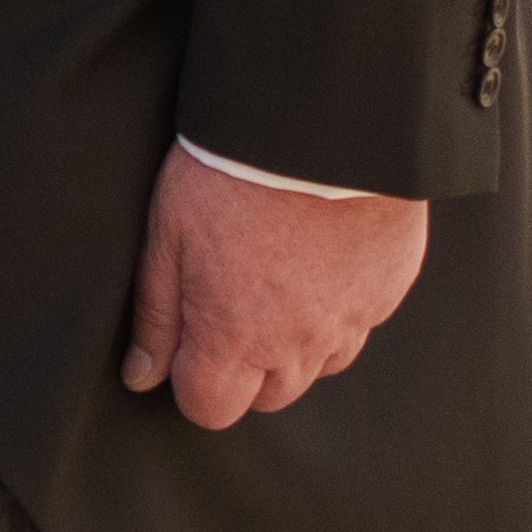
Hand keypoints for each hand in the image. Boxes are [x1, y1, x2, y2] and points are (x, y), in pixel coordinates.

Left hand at [117, 148, 425, 429]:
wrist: (321, 122)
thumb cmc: (230, 173)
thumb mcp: (168, 235)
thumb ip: (157, 315)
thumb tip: (142, 376)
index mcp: (233, 338)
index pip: (210, 409)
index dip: (195, 381)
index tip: (192, 340)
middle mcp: (297, 345)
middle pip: (269, 397)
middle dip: (247, 368)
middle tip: (235, 300)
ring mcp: (351, 320)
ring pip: (320, 365)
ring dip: (298, 341)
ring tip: (282, 276)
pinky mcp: (389, 289)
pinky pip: (362, 322)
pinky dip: (341, 306)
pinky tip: (325, 257)